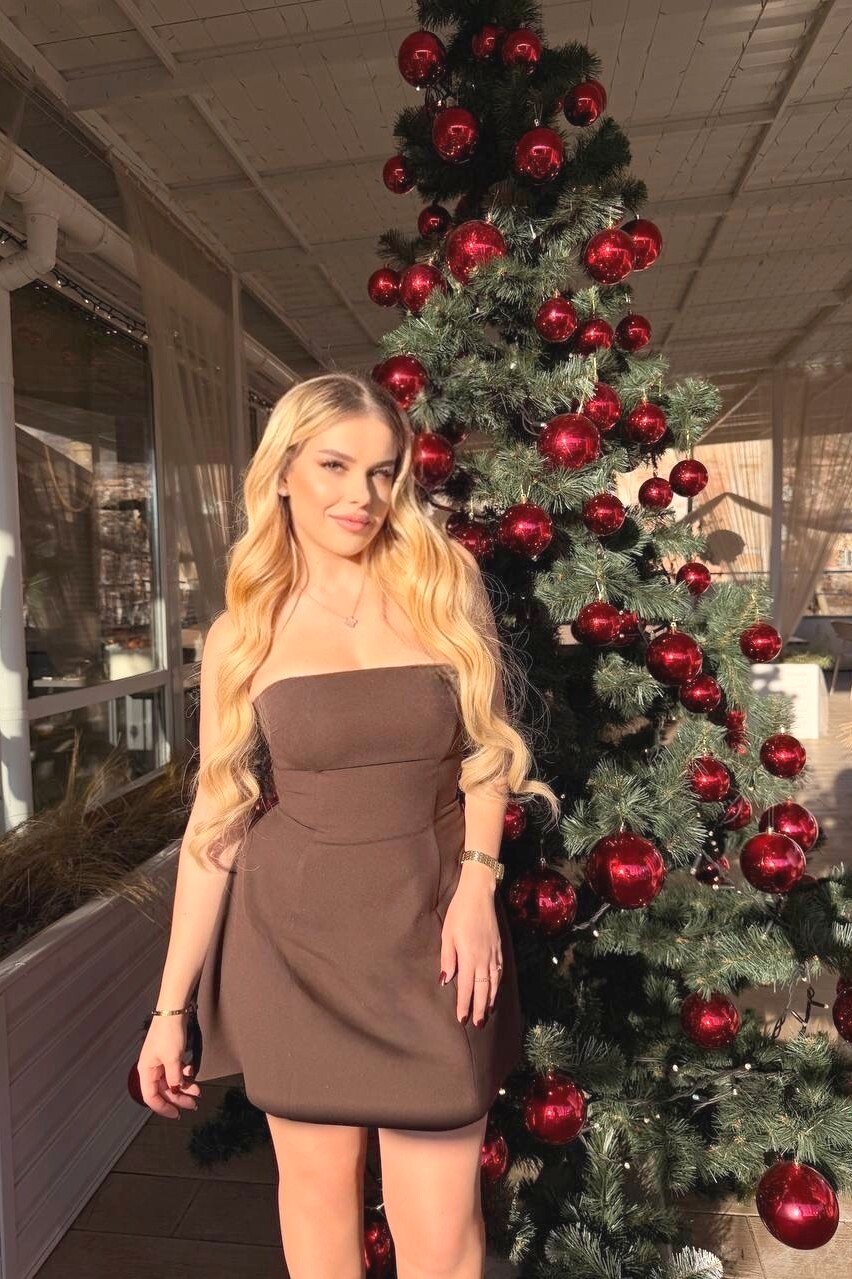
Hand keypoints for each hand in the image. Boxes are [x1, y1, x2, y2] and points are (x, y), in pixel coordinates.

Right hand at [136, 1017, 201, 1118]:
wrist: (173, 1011)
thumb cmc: (169, 1035)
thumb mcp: (173, 1059)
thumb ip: (174, 1078)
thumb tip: (176, 1090)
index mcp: (146, 1071)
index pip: (151, 1097)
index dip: (163, 1108)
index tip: (177, 1114)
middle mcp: (151, 1068)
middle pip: (164, 1090)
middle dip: (179, 1098)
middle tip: (194, 1104)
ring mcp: (160, 1062)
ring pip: (171, 1081)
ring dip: (184, 1086)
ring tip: (198, 1090)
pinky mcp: (168, 1055)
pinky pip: (175, 1070)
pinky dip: (184, 1074)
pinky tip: (192, 1072)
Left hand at [439, 872, 502, 1027]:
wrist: (479, 894)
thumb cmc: (459, 913)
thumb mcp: (447, 934)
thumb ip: (447, 959)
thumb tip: (446, 981)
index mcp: (469, 957)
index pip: (466, 987)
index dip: (464, 1004)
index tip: (461, 1019)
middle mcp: (484, 959)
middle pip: (483, 990)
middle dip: (479, 1009)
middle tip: (477, 1024)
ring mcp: (494, 954)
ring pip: (493, 983)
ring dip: (490, 1000)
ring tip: (486, 1013)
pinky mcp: (499, 948)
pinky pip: (499, 972)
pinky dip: (497, 985)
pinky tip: (495, 990)